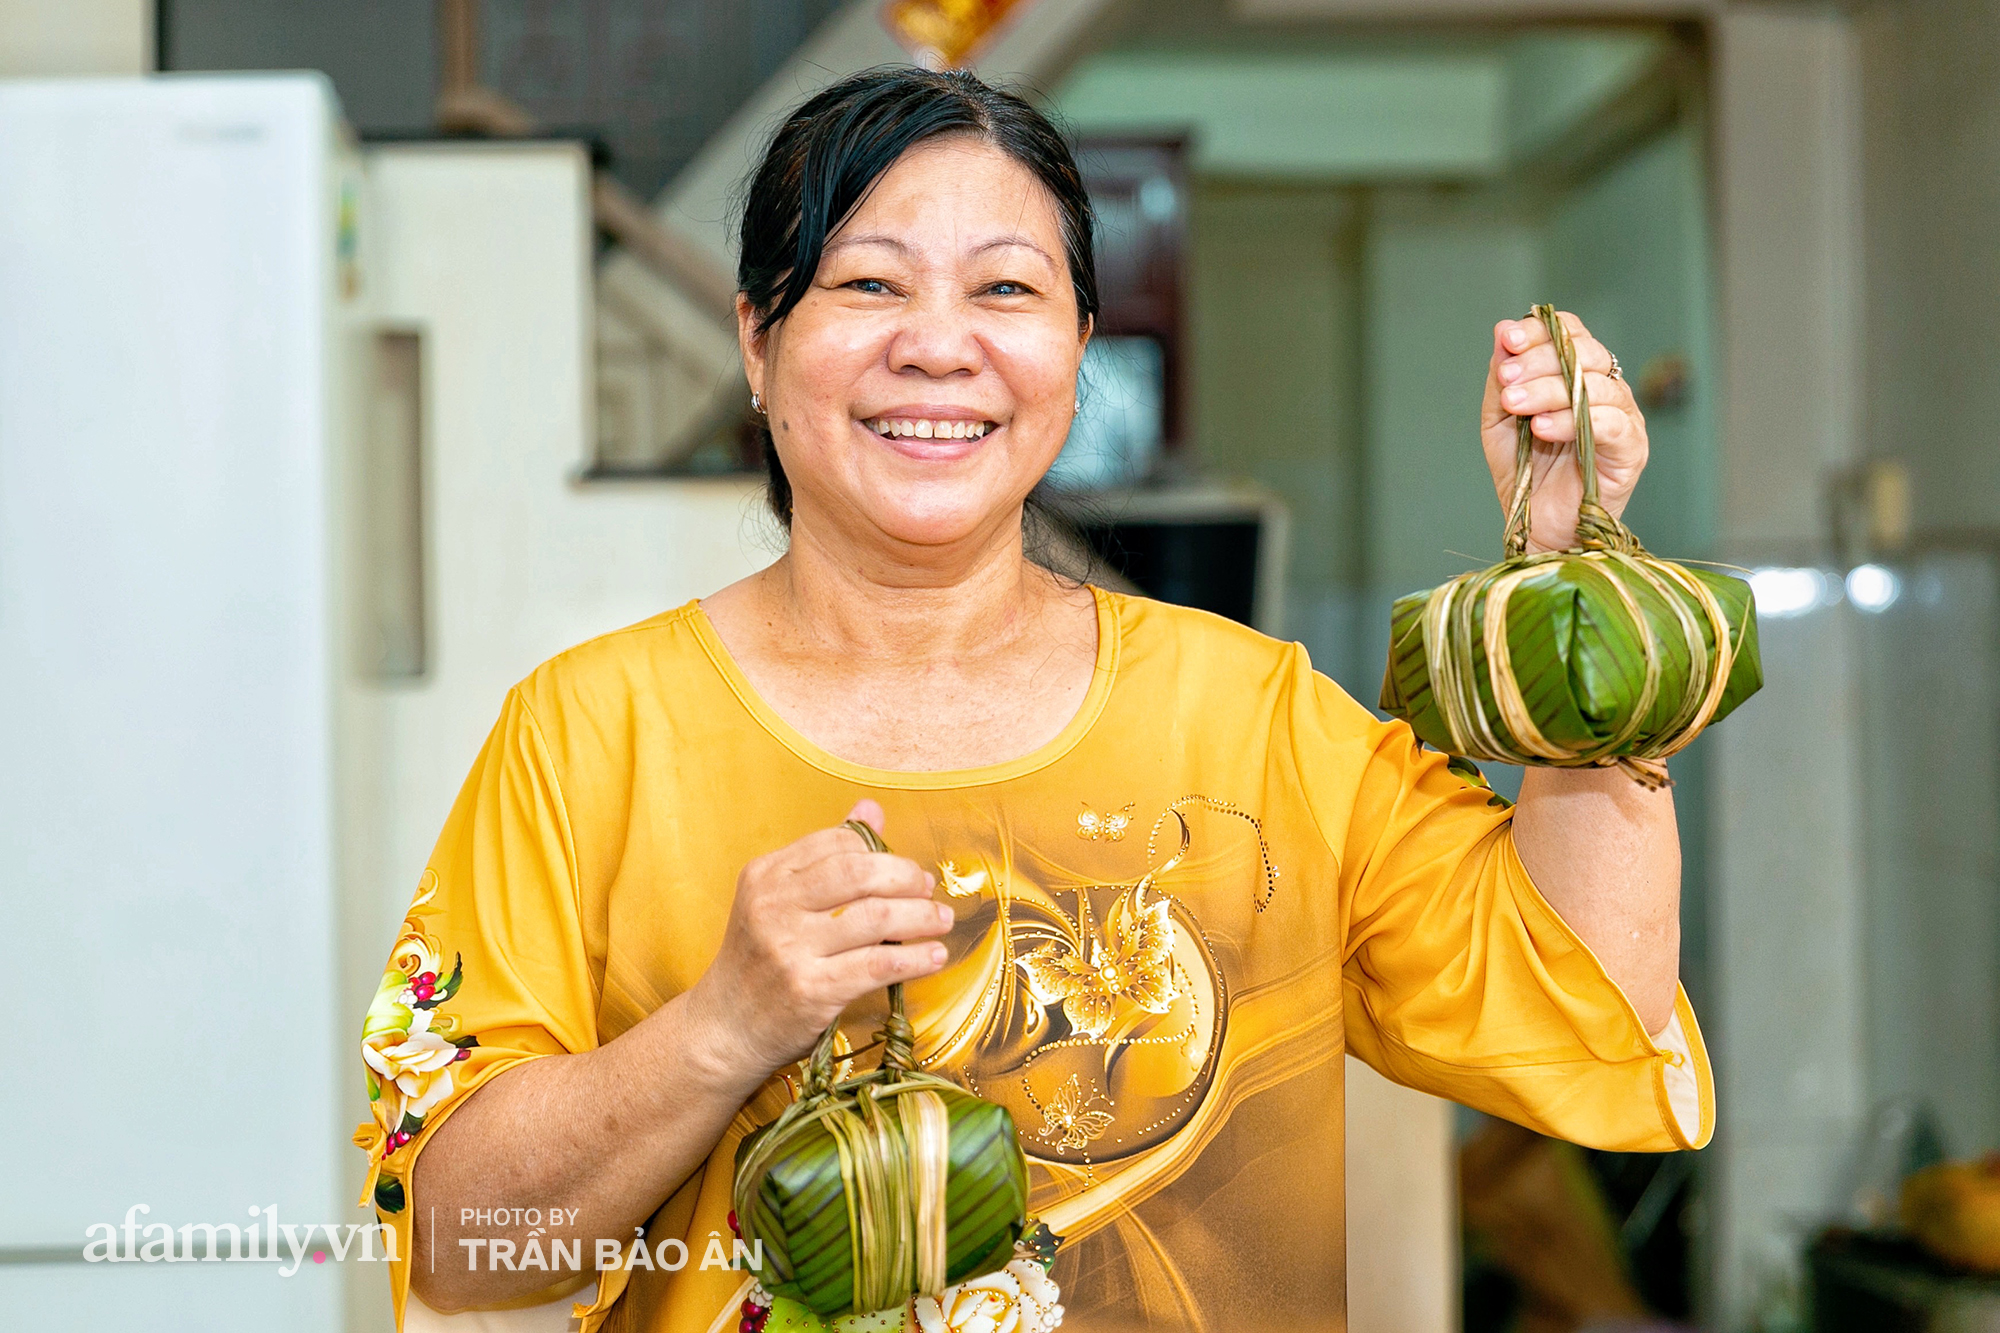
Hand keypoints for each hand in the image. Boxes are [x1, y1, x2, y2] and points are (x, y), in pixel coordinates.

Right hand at [683, 800, 951, 1077]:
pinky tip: (934, 956)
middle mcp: (773, 906)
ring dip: (921, 917)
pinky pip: (877, 965)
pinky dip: (915, 958)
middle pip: (859, 873)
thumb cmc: (759, 961)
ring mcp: (789, 948)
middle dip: (906, 878)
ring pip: (875, 917)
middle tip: (928, 890)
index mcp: (765, 875)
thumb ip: (824, 856)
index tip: (906, 870)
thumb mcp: (777, 901)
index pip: (837, 843)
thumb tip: (870, 809)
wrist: (725, 1028)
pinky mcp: (810, 989)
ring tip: (941, 921)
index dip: (881, 852)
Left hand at [1481, 311, 1648, 552]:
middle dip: (1539, 362)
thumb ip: (1502, 378)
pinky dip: (1573, 421)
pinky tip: (1542, 429)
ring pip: (1595, 385)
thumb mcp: (1500, 421)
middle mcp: (1605, 390)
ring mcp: (1623, 417)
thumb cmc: (1524, 473)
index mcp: (1576, 376)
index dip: (1540, 331)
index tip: (1510, 341)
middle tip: (1507, 381)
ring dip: (1548, 391)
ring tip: (1516, 406)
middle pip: (1583, 353)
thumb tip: (1503, 329)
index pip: (1569, 334)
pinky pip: (1611, 422)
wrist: (1538, 528)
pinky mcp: (1632, 448)